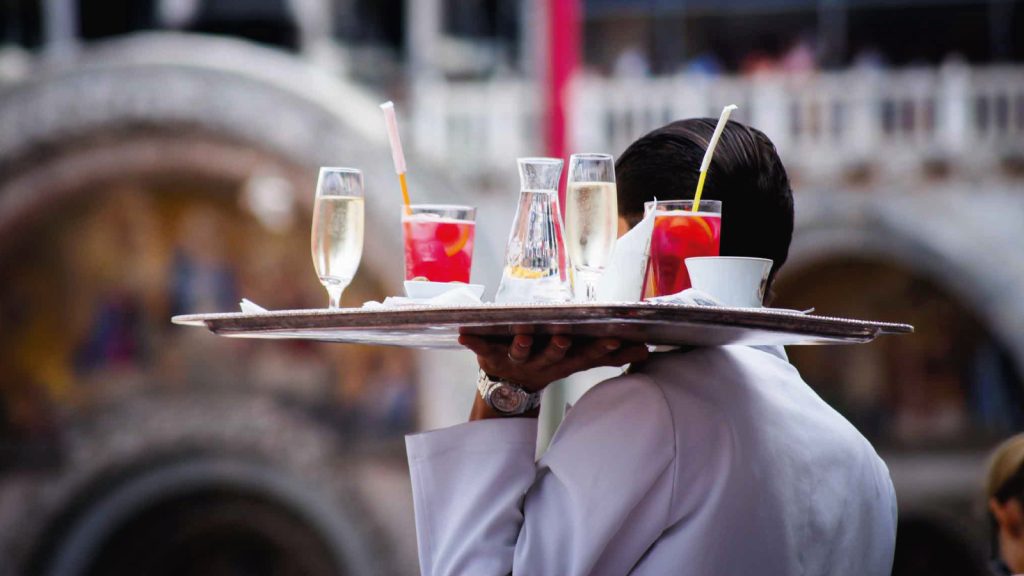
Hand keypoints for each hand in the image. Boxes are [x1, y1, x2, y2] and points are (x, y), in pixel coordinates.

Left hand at [458, 333, 649, 393]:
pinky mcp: (489, 355)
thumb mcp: (577, 361)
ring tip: (522, 334)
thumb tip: (646, 352)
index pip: (585, 356)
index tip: (613, 341)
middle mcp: (540, 362)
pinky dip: (471, 341)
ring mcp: (515, 360)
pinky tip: (462, 333)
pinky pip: (480, 347)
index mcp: (562, 361)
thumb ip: (608, 355)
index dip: (598, 350)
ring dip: (521, 344)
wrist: (507, 390)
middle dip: (558, 347)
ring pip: (520, 351)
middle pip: (552, 356)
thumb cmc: (547, 363)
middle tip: (564, 337)